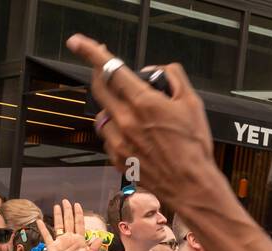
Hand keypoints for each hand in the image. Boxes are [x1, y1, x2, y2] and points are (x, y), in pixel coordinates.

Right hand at [39, 200, 102, 250]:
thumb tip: (99, 238)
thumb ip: (94, 249)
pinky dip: (43, 228)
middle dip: (68, 211)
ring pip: (59, 226)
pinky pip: (47, 236)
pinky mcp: (52, 248)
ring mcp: (61, 243)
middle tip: (66, 201)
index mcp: (80, 242)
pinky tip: (39, 221)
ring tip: (57, 205)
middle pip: (69, 222)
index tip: (77, 205)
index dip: (79, 215)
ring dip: (58, 215)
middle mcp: (70, 240)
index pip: (80, 225)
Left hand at [66, 34, 214, 206]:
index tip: (77, 42)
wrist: (191, 187)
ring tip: (131, 113)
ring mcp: (119, 142)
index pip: (111, 69)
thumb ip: (173, 77)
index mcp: (144, 103)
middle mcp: (126, 121)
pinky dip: (117, 131)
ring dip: (112, 107)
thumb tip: (157, 70)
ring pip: (102, 114)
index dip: (91, 52)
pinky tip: (134, 135)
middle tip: (107, 72)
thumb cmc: (194, 148)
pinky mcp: (117, 159)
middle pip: (99, 89)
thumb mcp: (193, 102)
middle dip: (99, 75)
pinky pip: (108, 137)